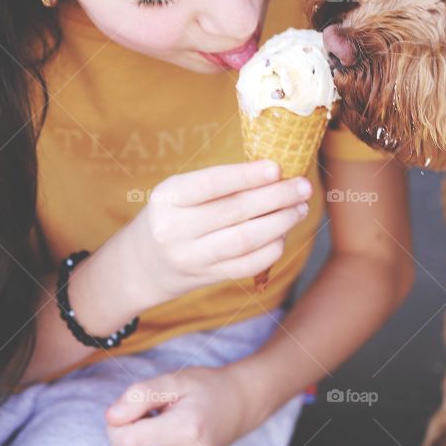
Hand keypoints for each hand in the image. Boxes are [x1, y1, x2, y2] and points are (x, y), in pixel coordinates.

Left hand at [105, 364, 256, 445]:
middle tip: (138, 418)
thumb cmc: (203, 389)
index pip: (128, 442)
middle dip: (119, 440)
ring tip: (149, 431)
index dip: (118, 423)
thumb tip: (110, 418)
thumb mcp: (172, 379)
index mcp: (189, 430)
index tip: (131, 408)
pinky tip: (158, 445)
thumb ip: (138, 395)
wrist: (237, 408)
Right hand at [130, 160, 311, 301]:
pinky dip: (271, 248)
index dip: (246, 176)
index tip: (277, 167)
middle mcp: (175, 229)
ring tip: (300, 208)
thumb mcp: (180, 192)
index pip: (210, 184)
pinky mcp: (206, 278)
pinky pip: (247, 264)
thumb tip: (275, 172)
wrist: (143, 264)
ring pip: (245, 240)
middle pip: (234, 212)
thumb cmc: (174, 214)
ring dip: (280, 222)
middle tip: (303, 187)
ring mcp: (190, 257)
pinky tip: (284, 233)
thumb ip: (220, 183)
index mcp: (168, 197)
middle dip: (276, 197)